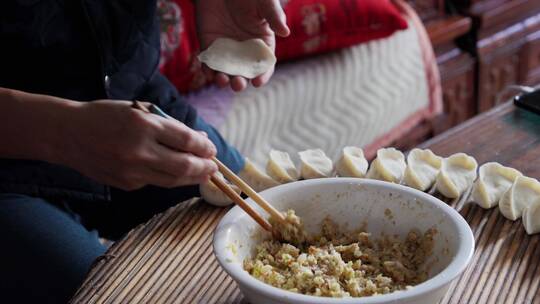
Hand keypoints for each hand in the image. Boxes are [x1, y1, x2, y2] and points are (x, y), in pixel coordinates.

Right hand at [58, 100, 217, 190]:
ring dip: (193, 178)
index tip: (212, 149)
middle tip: (215, 167)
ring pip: (173, 180)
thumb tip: (199, 139)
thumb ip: (169, 125)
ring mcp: (132, 170)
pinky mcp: (126, 183)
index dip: (204, 147)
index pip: (186, 140)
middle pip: (184, 165)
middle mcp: (139, 150)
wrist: (67, 134)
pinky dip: (168, 178)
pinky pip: (155, 182)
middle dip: (205, 167)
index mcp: (144, 124)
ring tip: (204, 174)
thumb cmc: (105, 116)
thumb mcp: (139, 110)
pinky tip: (176, 173)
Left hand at [196, 0, 289, 90]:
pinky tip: (208, 71)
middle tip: (238, 83)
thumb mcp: (265, 2)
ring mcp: (226, 49)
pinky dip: (207, 69)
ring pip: (225, 71)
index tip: (258, 82)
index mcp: (261, 43)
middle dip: (240, 82)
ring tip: (222, 80)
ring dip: (223, 79)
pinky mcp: (209, 45)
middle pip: (243, 73)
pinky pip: (209, 61)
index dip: (262, 75)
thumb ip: (274, 16)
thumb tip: (285, 32)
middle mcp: (244, 50)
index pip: (264, 65)